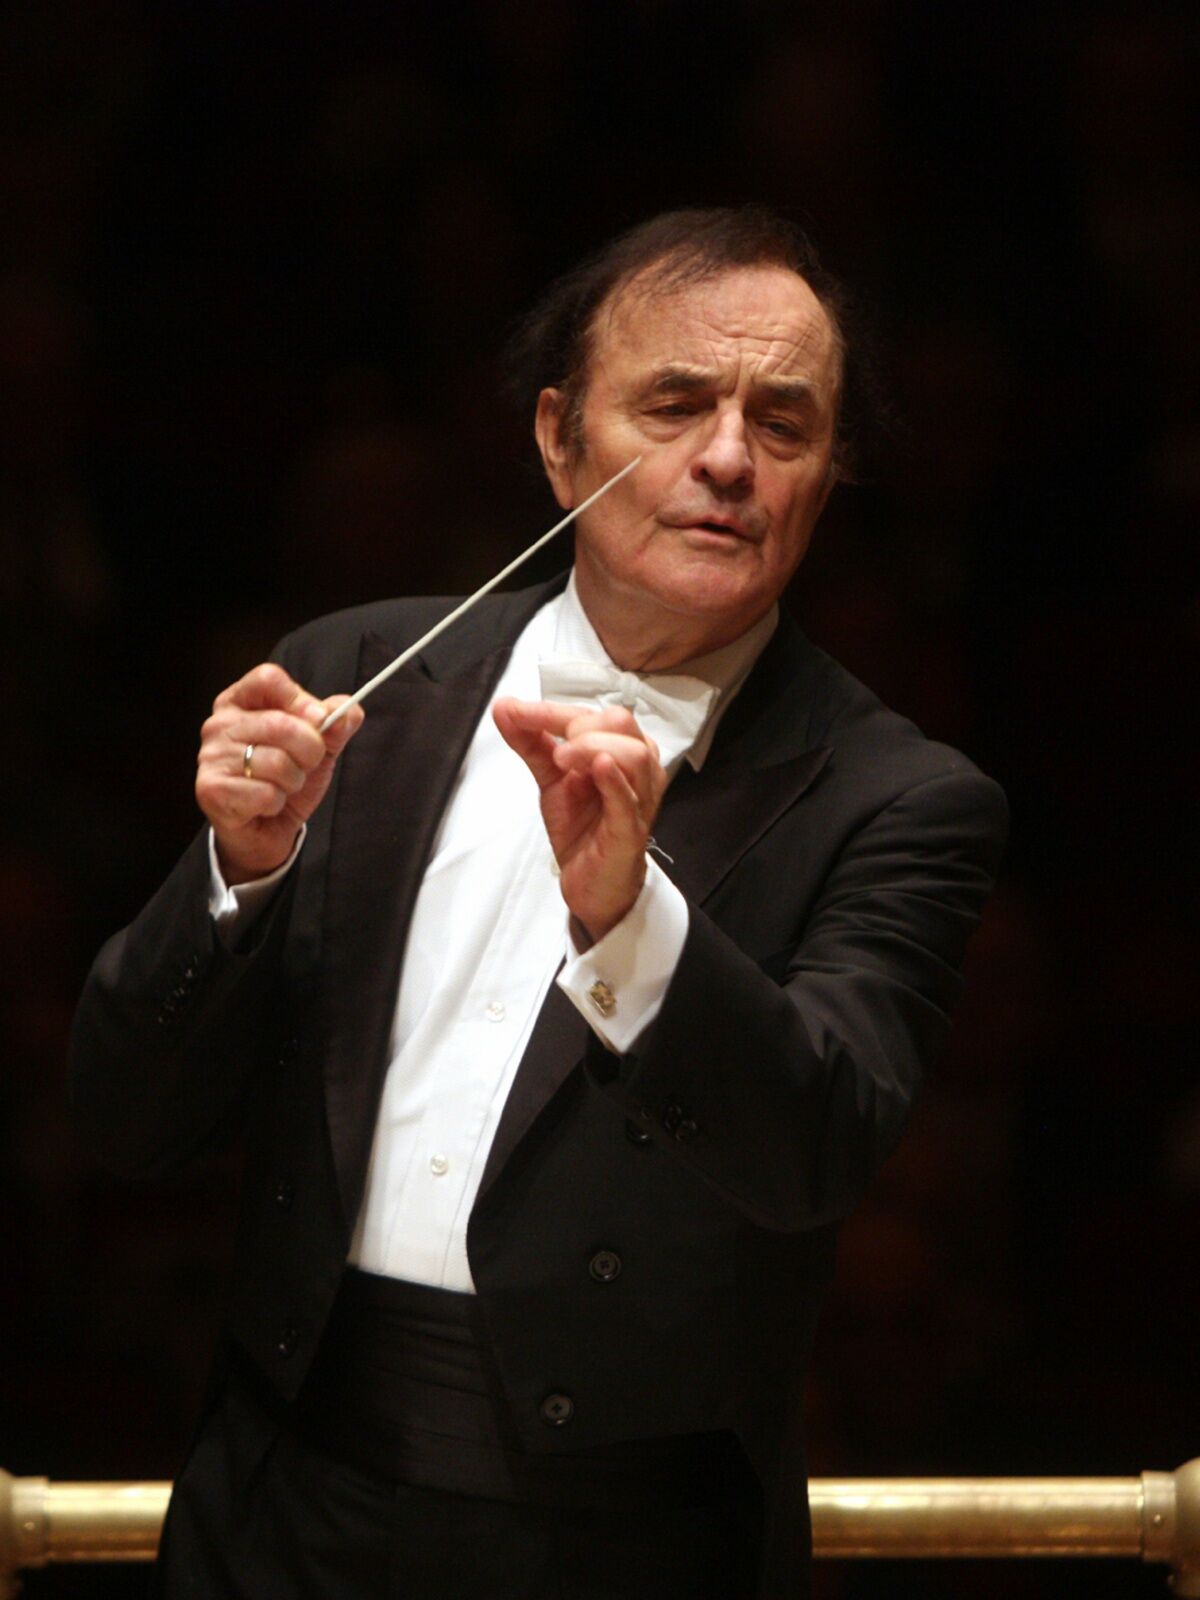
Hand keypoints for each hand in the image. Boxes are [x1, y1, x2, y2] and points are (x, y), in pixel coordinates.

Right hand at [196, 664, 364, 884]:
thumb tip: (349, 712)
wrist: (265, 830)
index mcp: (240, 701)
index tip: (318, 720)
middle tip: (306, 764)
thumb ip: (336, 724)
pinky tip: (266, 804)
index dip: (301, 699)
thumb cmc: (286, 779)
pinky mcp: (211, 790)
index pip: (268, 678)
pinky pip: (265, 793)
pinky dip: (277, 803)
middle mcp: (219, 724)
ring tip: (282, 786)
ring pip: (277, 762)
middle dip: (310, 750)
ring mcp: (211, 757)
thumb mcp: (319, 746)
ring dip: (293, 781)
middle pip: (281, 723)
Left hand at [492, 698, 666, 943]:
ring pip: (634, 754)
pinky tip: (598, 767)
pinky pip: (628, 800)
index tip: (516, 711)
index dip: (552, 710)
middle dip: (578, 725)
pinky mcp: (630, 831)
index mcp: (622, 748)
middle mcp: (639, 768)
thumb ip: (531, 741)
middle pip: (619, 722)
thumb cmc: (582, 826)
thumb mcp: (551, 777)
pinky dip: (614, 780)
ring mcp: (639, 798)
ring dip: (592, 747)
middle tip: (552, 749)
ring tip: (561, 759)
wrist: (591, 882)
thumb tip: (505, 707)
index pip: (594, 713)